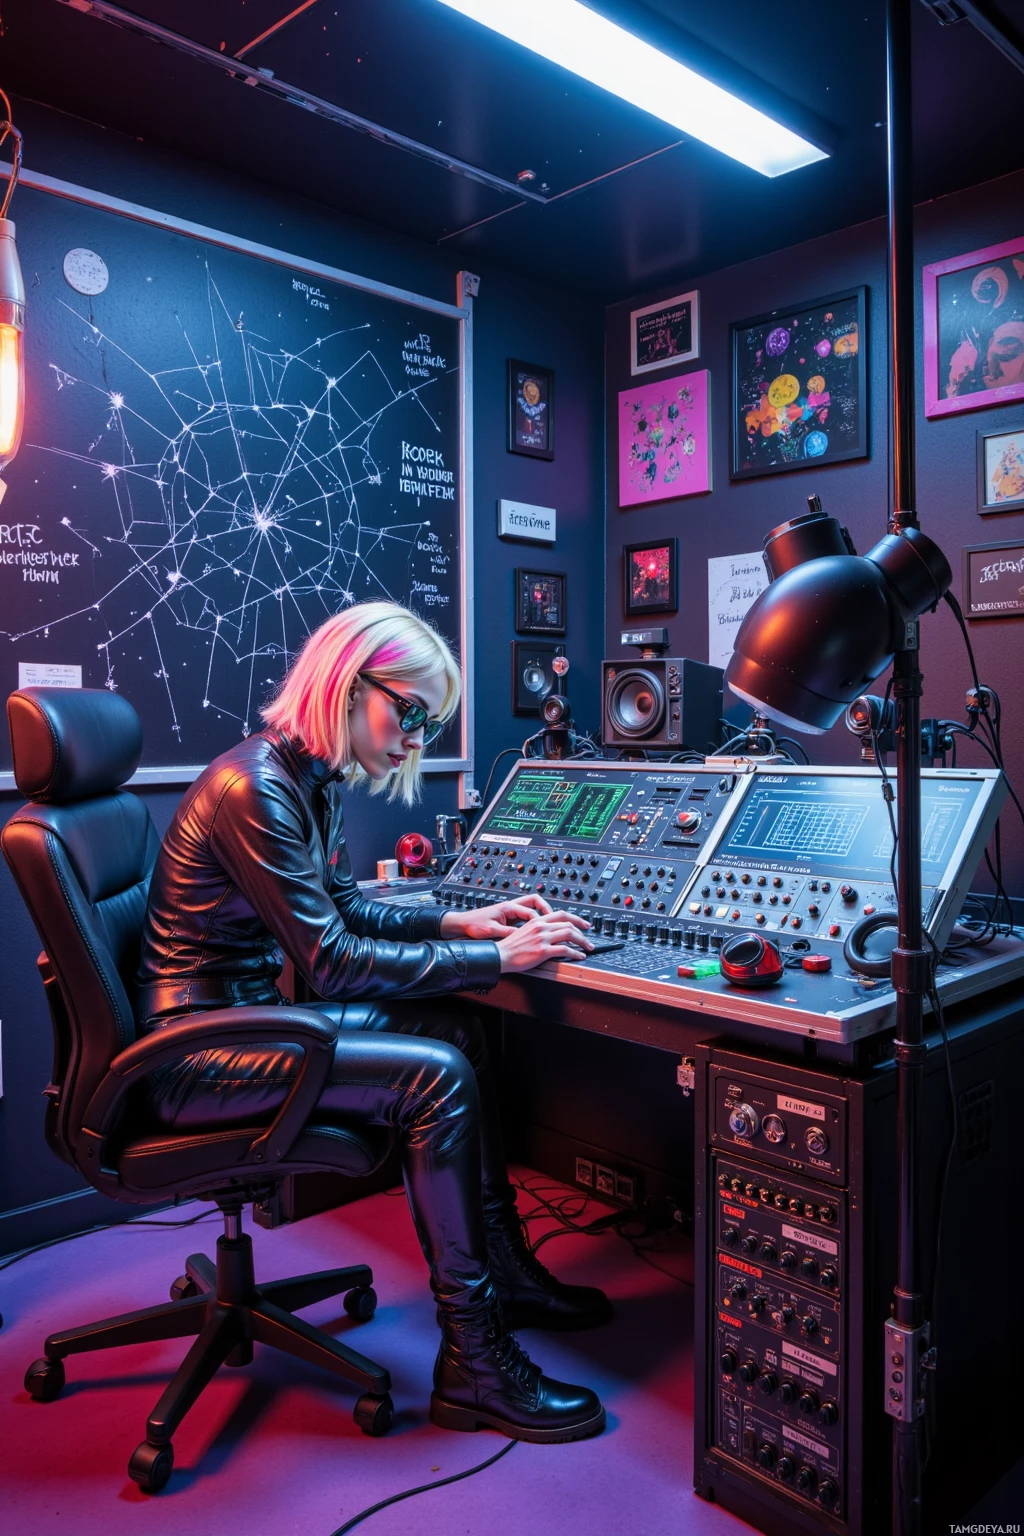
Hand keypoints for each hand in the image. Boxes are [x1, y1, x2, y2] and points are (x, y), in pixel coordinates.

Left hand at [439, 893, 553, 940]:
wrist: (463, 923)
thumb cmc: (474, 924)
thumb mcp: (491, 931)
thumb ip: (507, 933)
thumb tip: (521, 937)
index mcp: (508, 907)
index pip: (531, 911)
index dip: (540, 921)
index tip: (546, 930)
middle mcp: (511, 906)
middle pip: (536, 901)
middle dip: (547, 909)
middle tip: (555, 921)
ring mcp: (511, 911)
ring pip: (532, 907)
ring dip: (542, 914)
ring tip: (550, 925)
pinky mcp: (509, 917)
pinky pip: (527, 915)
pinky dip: (534, 920)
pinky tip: (537, 931)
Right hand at [494, 910, 593, 973]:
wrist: (500, 955)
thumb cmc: (510, 946)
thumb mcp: (525, 931)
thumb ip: (539, 929)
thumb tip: (552, 933)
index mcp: (537, 920)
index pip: (561, 914)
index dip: (576, 918)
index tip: (584, 924)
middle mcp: (541, 927)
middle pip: (568, 923)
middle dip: (582, 931)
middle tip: (588, 939)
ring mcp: (542, 938)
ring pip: (569, 934)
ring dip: (582, 941)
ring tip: (587, 947)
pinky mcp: (543, 950)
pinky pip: (565, 949)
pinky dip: (575, 952)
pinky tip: (579, 956)